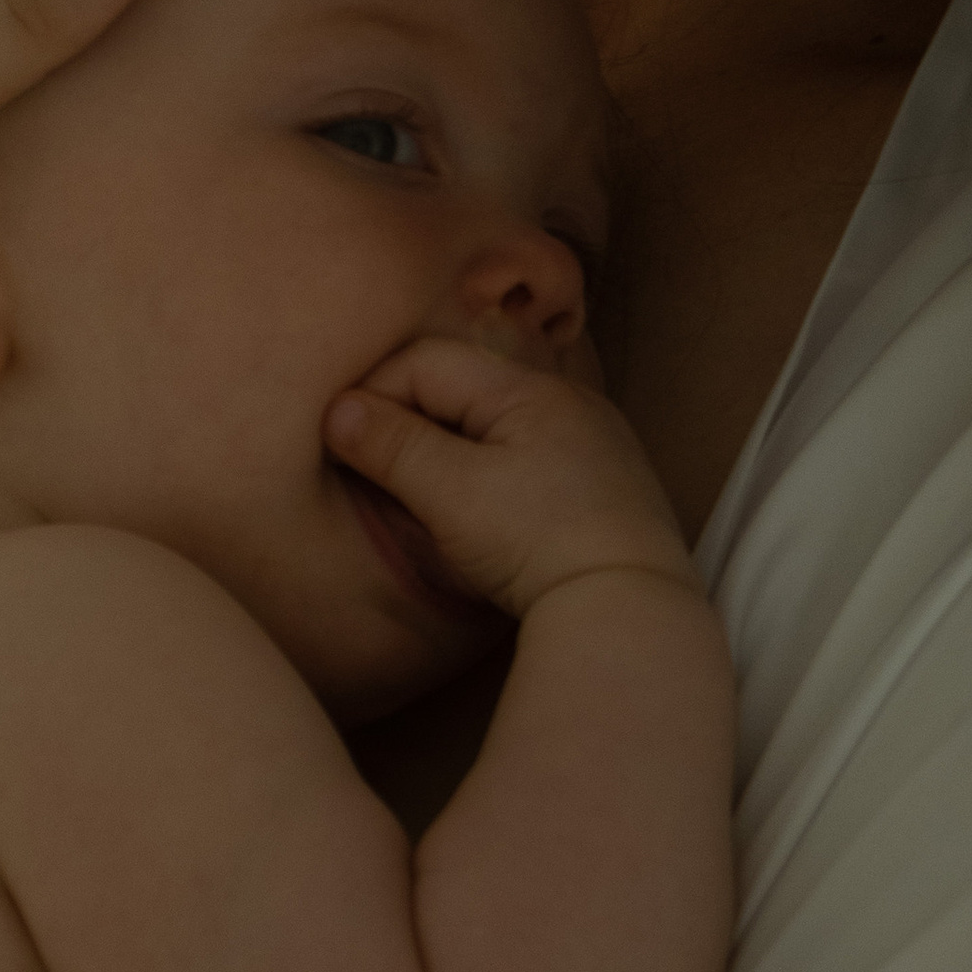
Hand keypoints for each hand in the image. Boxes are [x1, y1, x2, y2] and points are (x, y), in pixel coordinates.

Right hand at [324, 338, 696, 622]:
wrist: (631, 609)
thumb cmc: (542, 545)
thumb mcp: (453, 494)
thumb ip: (394, 446)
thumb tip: (339, 411)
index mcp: (529, 388)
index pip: (427, 362)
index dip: (373, 394)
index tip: (340, 442)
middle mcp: (568, 401)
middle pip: (463, 386)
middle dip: (409, 416)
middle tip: (372, 464)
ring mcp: (593, 442)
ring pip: (495, 421)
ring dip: (448, 444)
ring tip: (418, 487)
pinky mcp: (603, 484)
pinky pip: (528, 453)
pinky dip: (488, 467)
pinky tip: (479, 507)